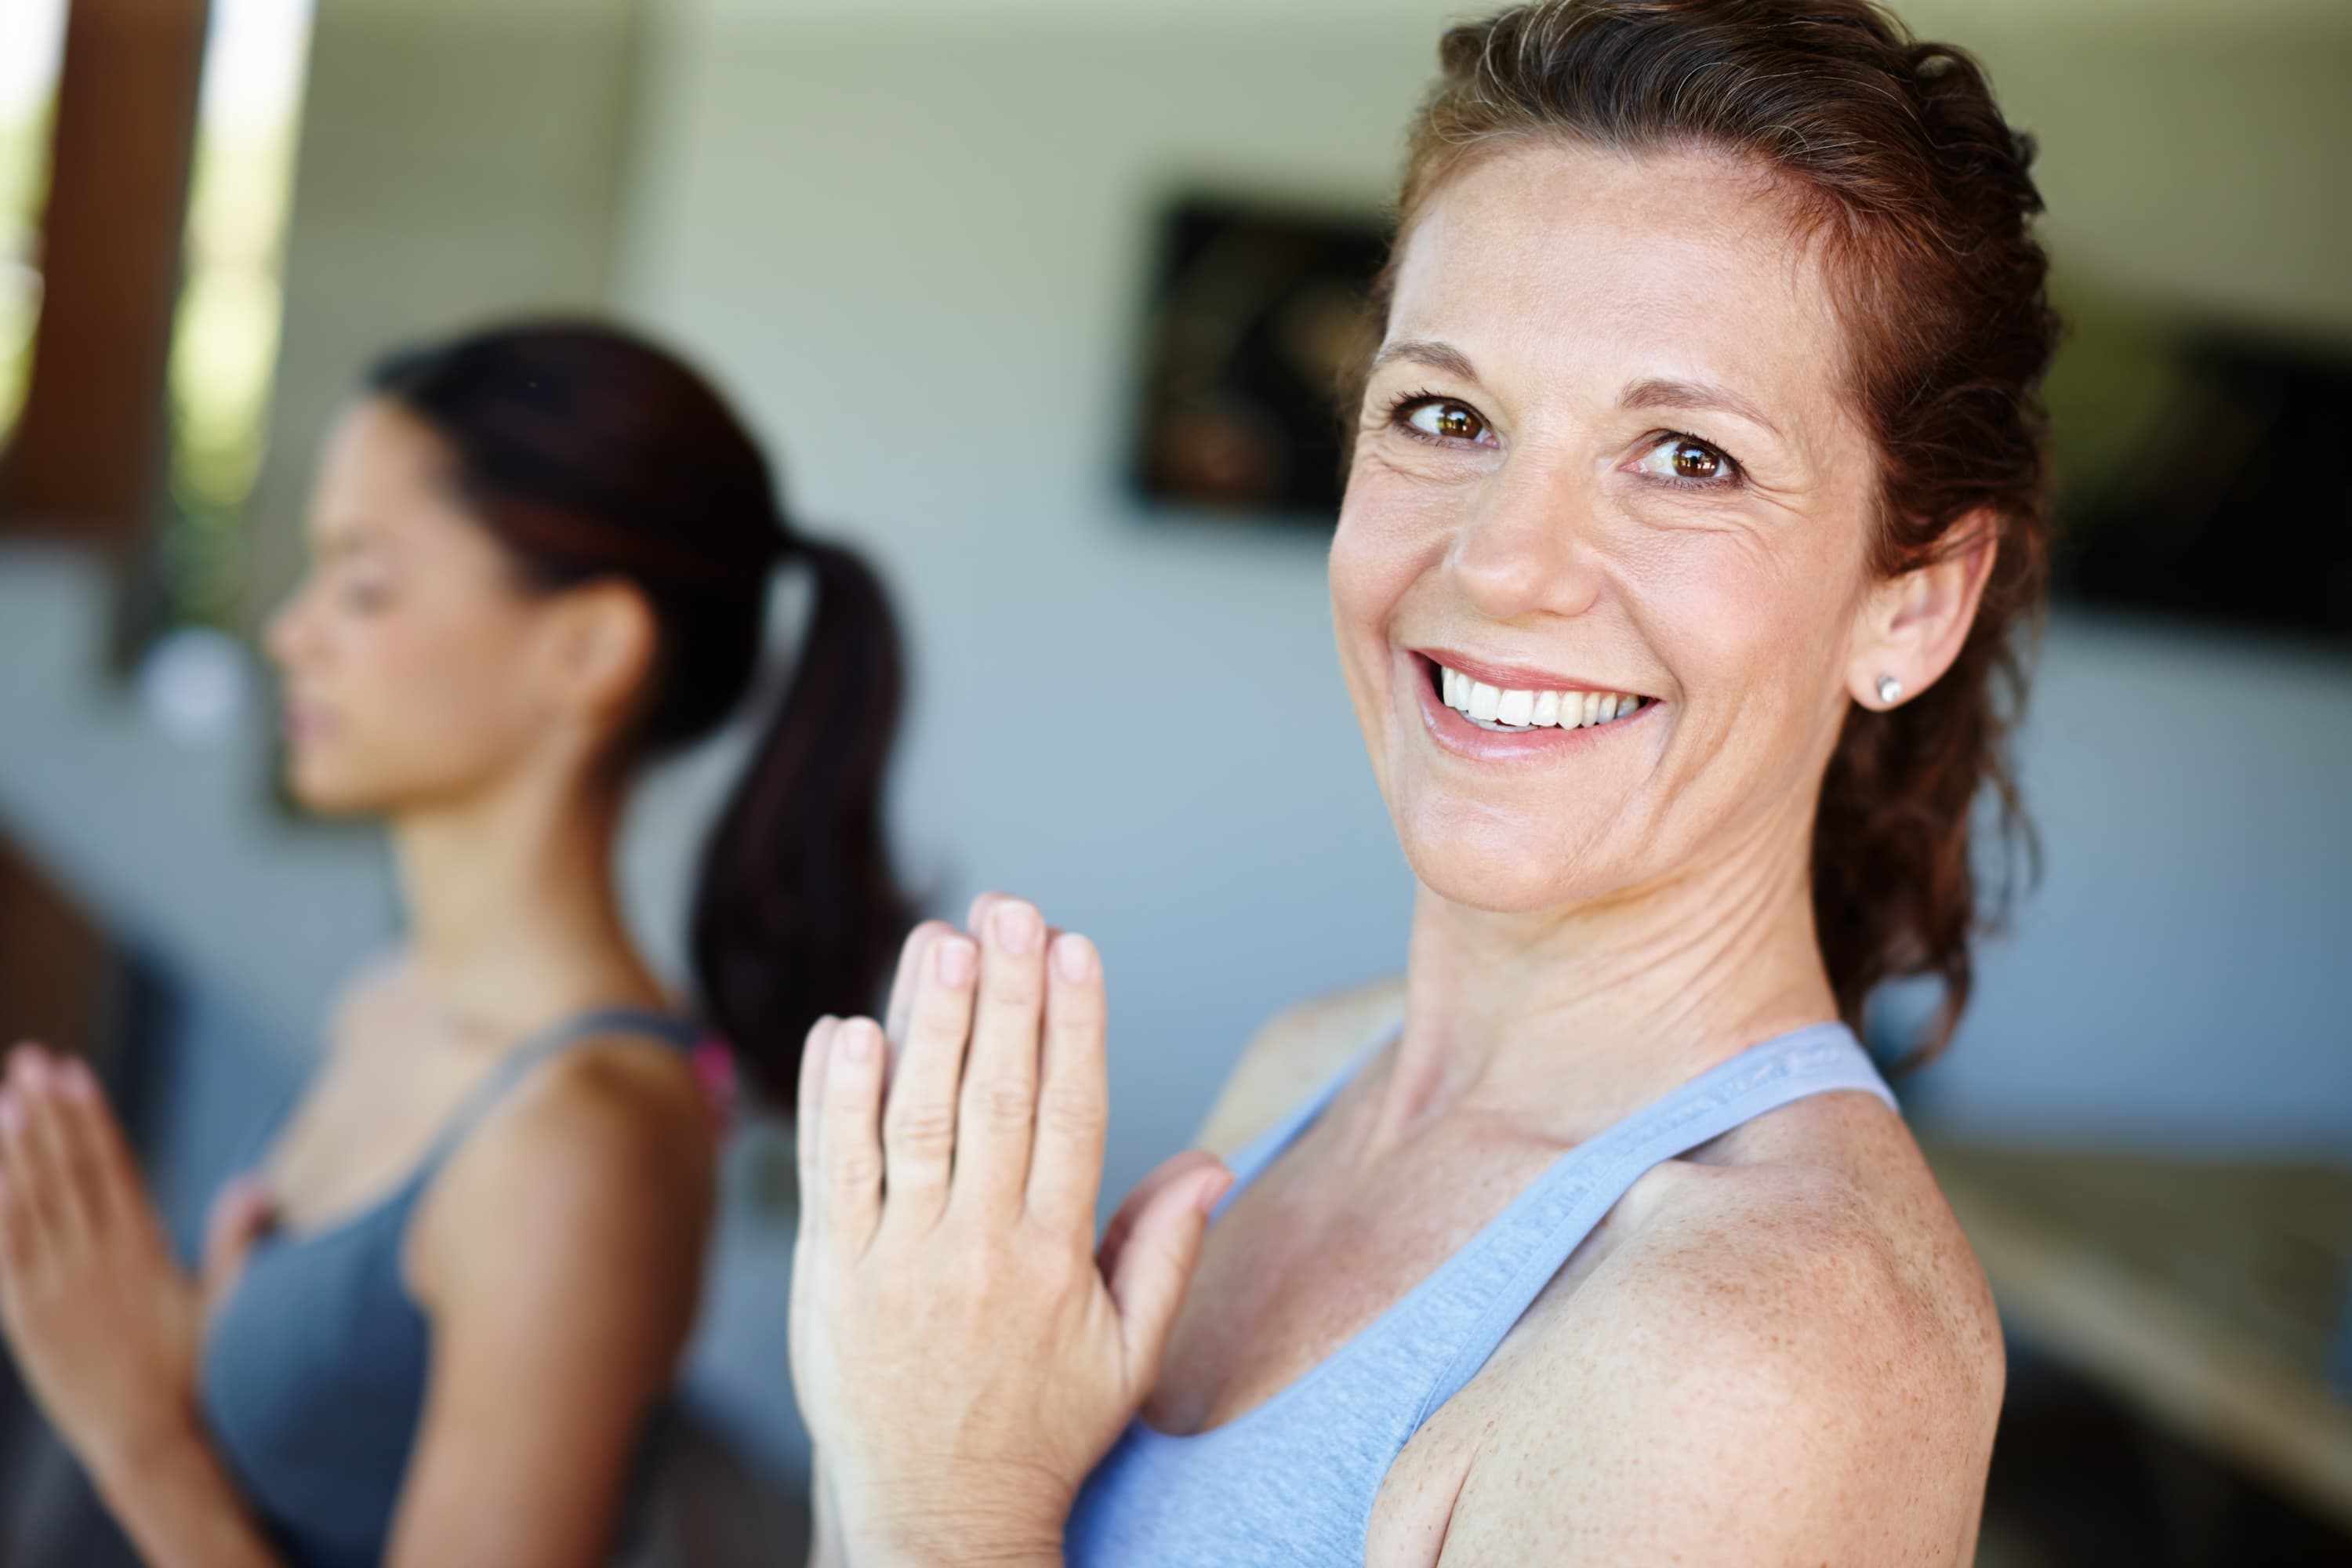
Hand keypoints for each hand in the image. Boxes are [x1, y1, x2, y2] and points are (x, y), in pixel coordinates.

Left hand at [0, 1044, 270, 1483]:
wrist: (150, 1442)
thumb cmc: (196, 1373)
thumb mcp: (227, 1303)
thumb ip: (236, 1242)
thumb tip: (257, 1186)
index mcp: (144, 1249)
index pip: (113, 1164)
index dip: (91, 1116)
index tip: (74, 1071)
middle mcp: (97, 1259)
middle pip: (67, 1170)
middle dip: (47, 1112)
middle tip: (29, 1061)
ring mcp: (57, 1287)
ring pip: (31, 1201)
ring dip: (15, 1148)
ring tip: (6, 1099)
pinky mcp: (26, 1319)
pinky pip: (6, 1253)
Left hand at [789, 899, 1231, 1566]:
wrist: (937, 1520)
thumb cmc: (1039, 1434)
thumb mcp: (1128, 1355)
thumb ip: (1166, 1252)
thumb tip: (1214, 1168)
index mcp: (1056, 1257)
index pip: (1071, 1114)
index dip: (1075, 1024)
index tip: (1076, 948)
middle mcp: (980, 1247)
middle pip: (996, 1095)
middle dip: (1005, 992)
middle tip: (1009, 908)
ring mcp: (900, 1258)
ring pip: (916, 1118)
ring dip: (926, 1021)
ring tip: (938, 938)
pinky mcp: (834, 1276)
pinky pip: (835, 1172)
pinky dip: (836, 1099)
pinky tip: (847, 1030)